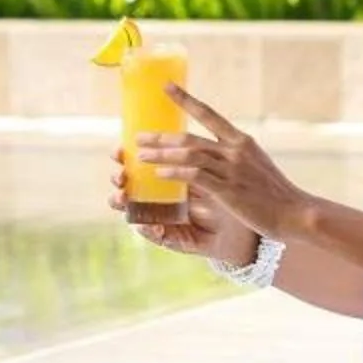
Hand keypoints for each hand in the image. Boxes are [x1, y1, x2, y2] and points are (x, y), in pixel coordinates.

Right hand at [110, 157, 246, 259]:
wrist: (244, 229)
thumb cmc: (228, 195)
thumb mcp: (211, 170)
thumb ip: (195, 153)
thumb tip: (181, 124)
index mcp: (165, 178)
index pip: (136, 164)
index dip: (122, 158)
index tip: (118, 150)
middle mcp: (158, 197)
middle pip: (127, 185)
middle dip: (118, 180)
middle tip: (120, 176)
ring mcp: (161, 217)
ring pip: (131, 210)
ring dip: (121, 204)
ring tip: (122, 199)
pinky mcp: (170, 237)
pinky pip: (151, 234)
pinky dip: (146, 230)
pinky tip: (147, 225)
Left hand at [134, 88, 309, 241]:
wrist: (296, 213)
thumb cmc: (275, 194)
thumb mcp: (256, 165)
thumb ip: (235, 156)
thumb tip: (214, 154)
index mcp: (242, 141)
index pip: (209, 114)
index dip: (186, 99)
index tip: (166, 86)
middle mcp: (235, 150)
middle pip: (189, 138)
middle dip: (161, 137)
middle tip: (139, 137)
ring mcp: (232, 170)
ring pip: (189, 155)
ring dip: (161, 155)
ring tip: (142, 156)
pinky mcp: (229, 190)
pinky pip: (195, 176)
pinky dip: (175, 173)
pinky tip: (160, 174)